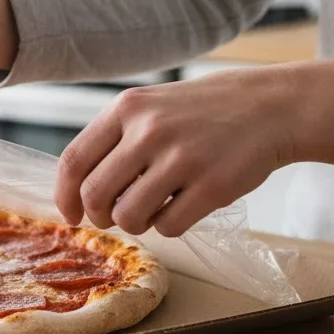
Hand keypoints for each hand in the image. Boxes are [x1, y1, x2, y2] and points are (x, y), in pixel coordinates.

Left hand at [54, 60, 333, 237]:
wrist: (268, 106)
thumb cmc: (199, 112)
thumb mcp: (149, 107)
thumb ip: (113, 140)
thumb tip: (77, 190)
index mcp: (126, 109)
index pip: (74, 160)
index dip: (65, 196)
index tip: (71, 214)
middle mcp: (149, 130)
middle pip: (96, 194)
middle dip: (99, 216)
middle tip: (112, 217)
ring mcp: (182, 158)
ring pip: (129, 216)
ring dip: (135, 224)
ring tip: (151, 210)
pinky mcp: (212, 185)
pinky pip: (169, 226)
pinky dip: (168, 226)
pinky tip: (181, 207)